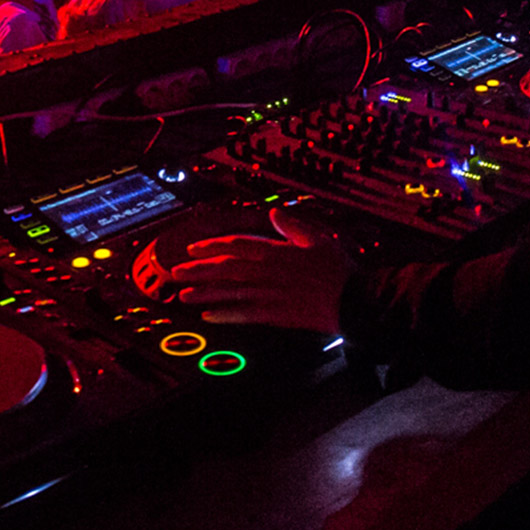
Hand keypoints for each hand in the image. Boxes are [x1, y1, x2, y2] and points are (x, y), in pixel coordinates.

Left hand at [171, 208, 353, 333]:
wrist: (355, 300)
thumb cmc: (338, 269)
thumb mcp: (318, 238)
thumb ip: (292, 226)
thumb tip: (275, 213)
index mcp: (276, 251)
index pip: (236, 245)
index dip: (212, 247)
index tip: (193, 249)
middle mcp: (268, 272)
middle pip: (225, 268)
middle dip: (198, 270)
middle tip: (174, 273)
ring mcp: (270, 294)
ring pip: (229, 292)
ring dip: (204, 292)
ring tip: (183, 294)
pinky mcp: (276, 315)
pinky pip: (244, 315)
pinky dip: (225, 315)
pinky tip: (208, 315)